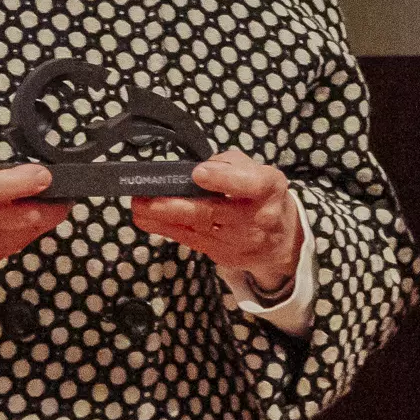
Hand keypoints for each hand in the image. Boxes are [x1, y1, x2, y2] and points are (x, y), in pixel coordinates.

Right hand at [0, 160, 69, 289]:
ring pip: (29, 232)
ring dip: (45, 218)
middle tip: (64, 190)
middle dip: (54, 203)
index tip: (46, 174)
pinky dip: (28, 230)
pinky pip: (18, 243)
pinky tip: (26, 220)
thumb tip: (18, 174)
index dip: (26, 180)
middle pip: (28, 217)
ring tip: (49, 202)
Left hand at [128, 151, 299, 287]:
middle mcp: (256, 217)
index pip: (248, 184)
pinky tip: (147, 219)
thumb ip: (228, 164)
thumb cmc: (260, 195)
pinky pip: (191, 240)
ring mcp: (239, 241)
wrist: (280, 239)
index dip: (223, 179)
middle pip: (213, 212)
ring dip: (163, 219)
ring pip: (197, 229)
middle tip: (148, 200)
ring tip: (139, 207)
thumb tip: (198, 169)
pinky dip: (167, 229)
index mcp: (267, 188)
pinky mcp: (223, 255)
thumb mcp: (256, 170)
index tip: (197, 174)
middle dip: (177, 207)